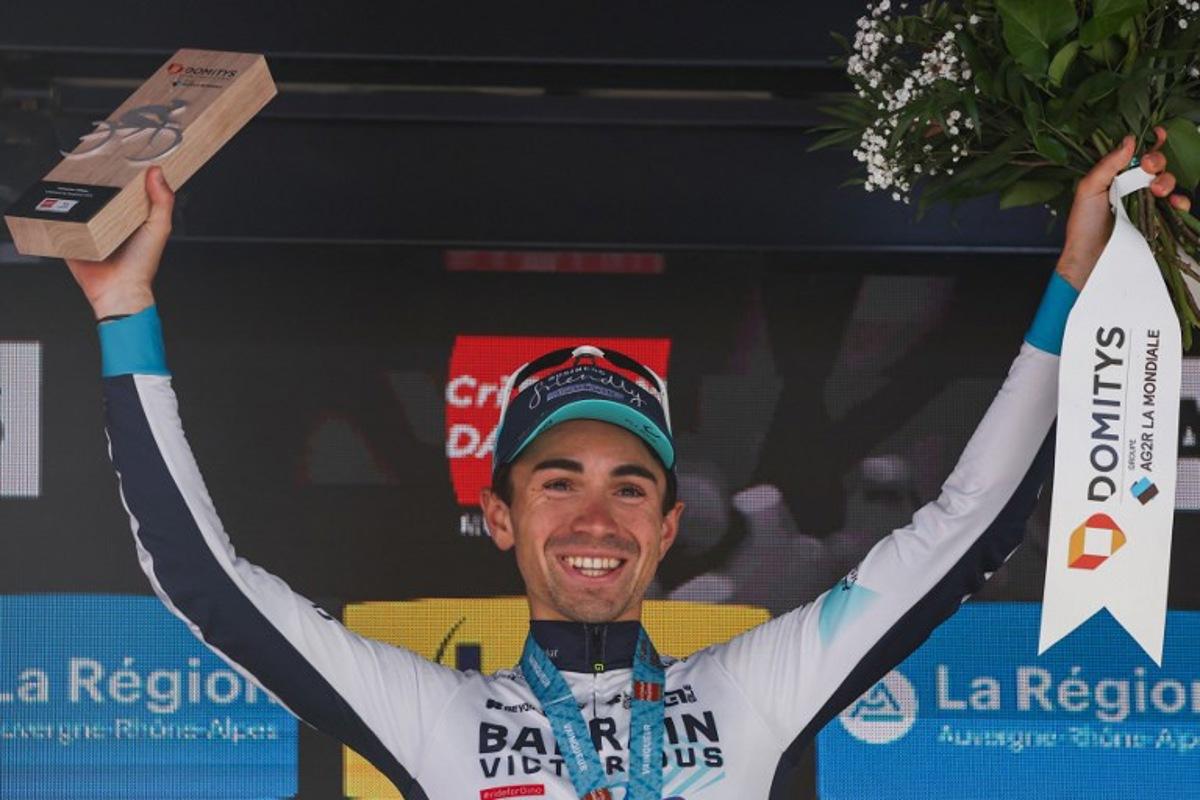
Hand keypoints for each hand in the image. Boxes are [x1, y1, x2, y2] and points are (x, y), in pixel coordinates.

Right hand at [66, 166, 174, 318]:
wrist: (118, 289)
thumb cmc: (142, 263)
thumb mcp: (159, 228)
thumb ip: (162, 201)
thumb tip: (157, 172)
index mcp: (132, 216)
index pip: (127, 189)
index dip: (124, 173)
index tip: (120, 154)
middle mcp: (111, 220)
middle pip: (101, 193)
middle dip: (96, 179)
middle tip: (91, 160)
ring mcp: (90, 227)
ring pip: (80, 203)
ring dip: (76, 192)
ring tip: (72, 175)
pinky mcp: (73, 236)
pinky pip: (61, 220)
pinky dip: (58, 210)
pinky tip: (56, 198)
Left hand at [1056, 126, 1191, 289]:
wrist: (1090, 257)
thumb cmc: (1083, 225)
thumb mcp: (1089, 189)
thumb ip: (1108, 164)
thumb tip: (1129, 140)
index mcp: (1116, 175)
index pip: (1137, 153)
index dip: (1150, 141)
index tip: (1157, 133)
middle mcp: (1133, 186)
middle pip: (1156, 164)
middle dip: (1157, 161)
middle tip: (1149, 168)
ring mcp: (1147, 202)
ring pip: (1168, 182)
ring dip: (1167, 181)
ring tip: (1157, 191)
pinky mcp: (1157, 219)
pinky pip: (1177, 206)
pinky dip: (1181, 202)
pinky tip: (1175, 204)